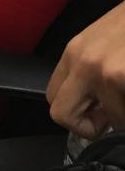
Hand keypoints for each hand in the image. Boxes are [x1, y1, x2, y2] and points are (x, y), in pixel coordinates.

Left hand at [46, 1, 124, 138]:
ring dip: (124, 115)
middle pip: (62, 115)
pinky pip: (123, 116)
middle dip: (89, 126)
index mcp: (75, 52)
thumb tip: (94, 109)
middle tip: (114, 117)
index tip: (101, 112)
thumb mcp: (106, 44)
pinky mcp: (120, 75)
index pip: (53, 98)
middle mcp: (83, 60)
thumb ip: (92, 72)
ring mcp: (103, 70)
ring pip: (107, 120)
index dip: (78, 115)